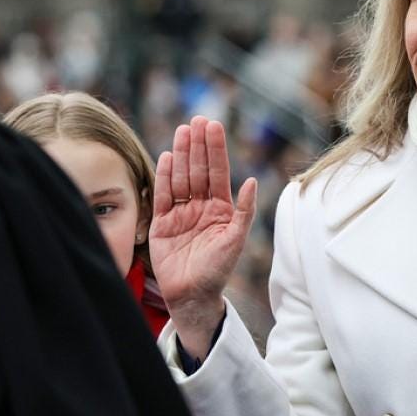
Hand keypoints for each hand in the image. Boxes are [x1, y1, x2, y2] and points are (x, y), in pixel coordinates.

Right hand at [149, 117, 255, 356]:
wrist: (193, 295)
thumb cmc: (218, 270)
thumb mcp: (236, 239)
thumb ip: (245, 211)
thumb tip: (254, 181)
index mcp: (220, 208)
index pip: (218, 172)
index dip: (215, 149)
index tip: (213, 126)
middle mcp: (200, 206)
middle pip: (198, 169)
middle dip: (198, 145)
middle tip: (197, 120)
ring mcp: (180, 213)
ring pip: (181, 177)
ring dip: (182, 154)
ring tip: (183, 131)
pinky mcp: (162, 223)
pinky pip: (163, 195)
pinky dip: (165, 176)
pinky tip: (168, 156)